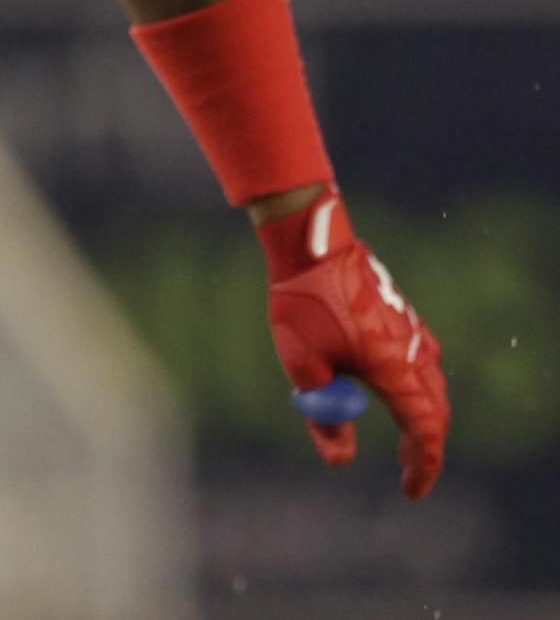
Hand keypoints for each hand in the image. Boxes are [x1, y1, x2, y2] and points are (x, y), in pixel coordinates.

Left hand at [259, 189, 449, 497]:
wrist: (313, 245)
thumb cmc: (303, 303)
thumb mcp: (304, 367)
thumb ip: (325, 417)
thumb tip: (340, 460)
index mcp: (395, 370)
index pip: (424, 431)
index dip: (423, 466)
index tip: (411, 491)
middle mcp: (413, 353)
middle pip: (434, 412)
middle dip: (423, 446)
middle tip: (407, 470)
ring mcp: (413, 332)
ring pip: (431, 387)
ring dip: (423, 417)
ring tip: (406, 439)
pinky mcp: (405, 317)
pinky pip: (423, 362)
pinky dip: (419, 387)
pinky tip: (400, 389)